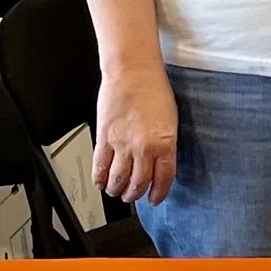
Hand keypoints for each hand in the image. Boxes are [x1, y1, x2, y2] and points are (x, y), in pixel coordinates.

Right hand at [92, 62, 178, 204]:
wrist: (133, 71)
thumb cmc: (154, 89)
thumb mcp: (171, 121)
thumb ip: (166, 144)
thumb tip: (160, 161)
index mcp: (164, 145)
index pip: (164, 179)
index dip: (159, 193)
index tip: (155, 198)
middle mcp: (143, 149)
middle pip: (139, 183)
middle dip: (135, 194)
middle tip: (133, 196)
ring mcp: (122, 145)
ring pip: (118, 179)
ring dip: (117, 190)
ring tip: (116, 192)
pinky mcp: (104, 138)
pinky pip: (100, 165)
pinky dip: (99, 178)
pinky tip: (100, 182)